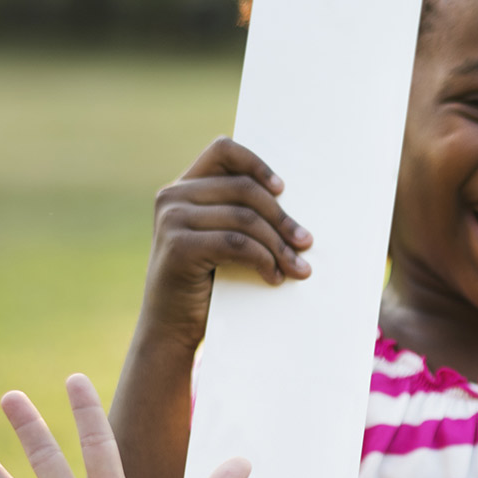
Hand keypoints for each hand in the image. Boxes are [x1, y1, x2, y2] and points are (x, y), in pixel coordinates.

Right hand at [142, 137, 313, 345]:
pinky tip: (273, 277)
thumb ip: (240, 216)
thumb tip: (297, 212)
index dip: (257, 163)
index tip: (283, 189)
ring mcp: (172, 219)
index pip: (224, 151)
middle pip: (244, 189)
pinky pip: (237, 243)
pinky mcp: (178, 246)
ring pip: (245, 218)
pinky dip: (263, 259)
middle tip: (306, 243)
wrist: (172, 325)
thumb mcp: (221, 240)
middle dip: (282, 218)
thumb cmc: (207, 282)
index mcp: (185, 187)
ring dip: (279, 245)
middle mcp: (173, 196)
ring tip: (297, 268)